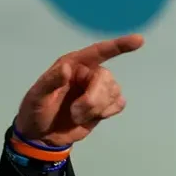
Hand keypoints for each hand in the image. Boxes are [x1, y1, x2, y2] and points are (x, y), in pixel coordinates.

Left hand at [14, 34, 143, 146]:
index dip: (118, 45)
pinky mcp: (104, 105)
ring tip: (77, 116)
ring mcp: (97, 89)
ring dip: (97, 108)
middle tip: (75, 113)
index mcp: (72, 64)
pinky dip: (107, 112)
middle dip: (93, 99)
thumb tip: (66, 68)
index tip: (139, 40)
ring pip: (114, 92)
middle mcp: (88, 72)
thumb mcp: (37, 96)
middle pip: (106, 79)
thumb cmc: (35, 110)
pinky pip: (119, 103)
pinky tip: (92, 117)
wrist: (41, 135)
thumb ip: (51, 82)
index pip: (98, 51)